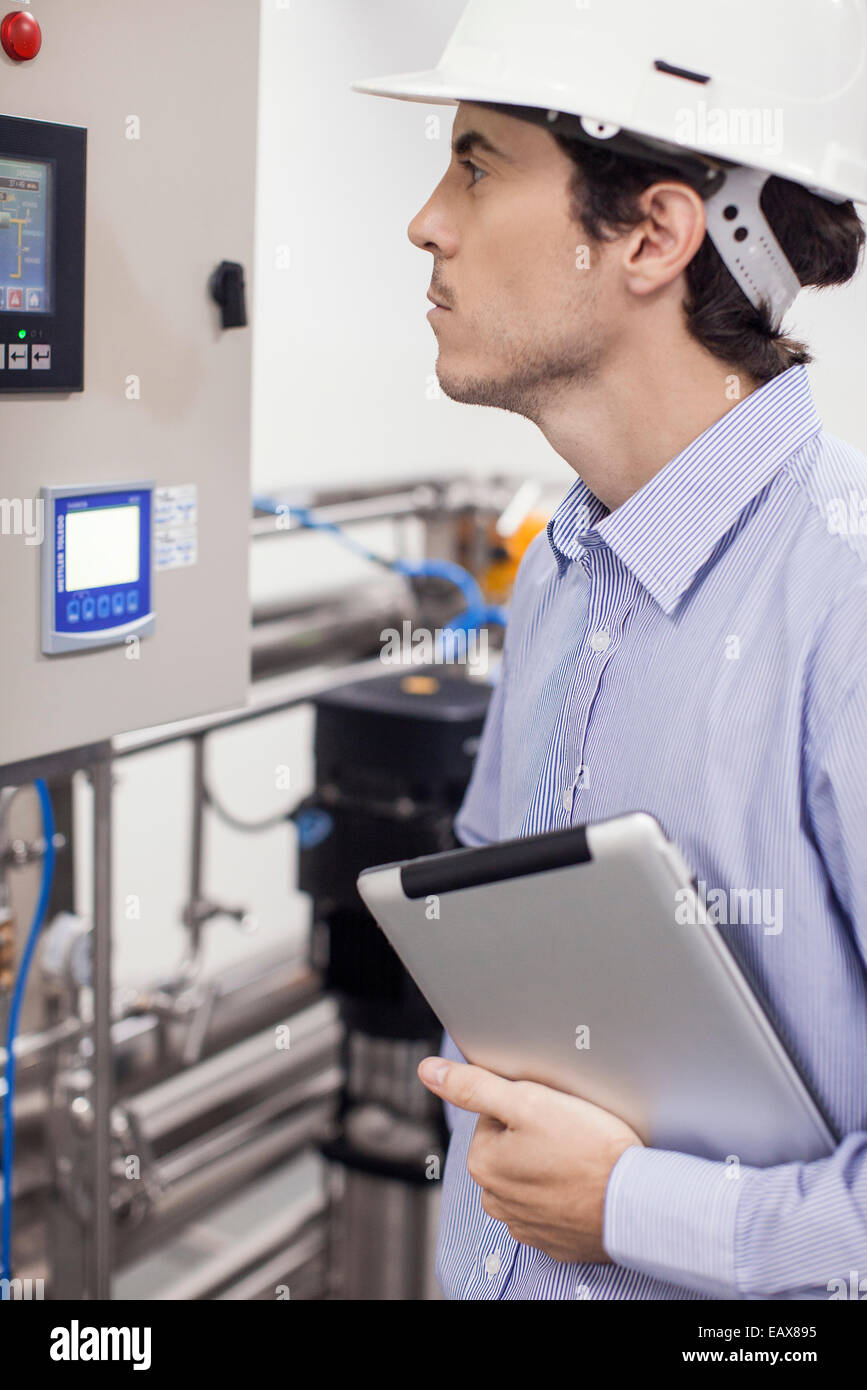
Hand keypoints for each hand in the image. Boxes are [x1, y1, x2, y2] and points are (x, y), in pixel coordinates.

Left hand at [419, 1057, 642, 1263]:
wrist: (636, 1202)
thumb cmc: (587, 1149)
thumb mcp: (527, 1100)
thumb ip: (474, 1085)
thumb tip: (429, 1071)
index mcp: (482, 1162)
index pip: (496, 1113)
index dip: (526, 1103)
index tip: (552, 1110)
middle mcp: (495, 1199)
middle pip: (511, 1145)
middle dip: (535, 1135)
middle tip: (570, 1132)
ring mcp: (525, 1224)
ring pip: (531, 1175)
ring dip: (549, 1165)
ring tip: (579, 1158)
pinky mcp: (554, 1240)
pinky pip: (552, 1205)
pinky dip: (565, 1193)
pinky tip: (584, 1183)